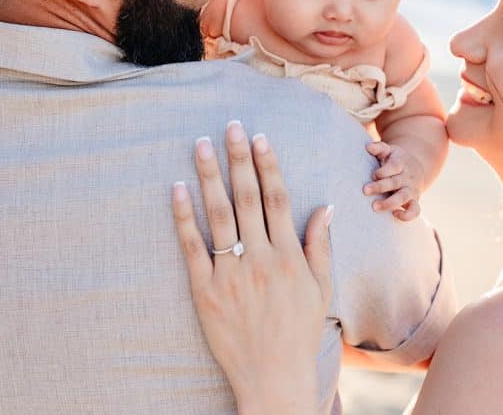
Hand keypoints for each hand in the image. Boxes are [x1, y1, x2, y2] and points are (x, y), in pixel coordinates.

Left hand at [172, 121, 332, 414]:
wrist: (273, 376)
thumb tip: (325, 206)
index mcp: (289, 255)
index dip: (267, 165)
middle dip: (238, 158)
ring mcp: (231, 274)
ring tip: (200, 145)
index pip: (277, 199)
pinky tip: (177, 189)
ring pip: (218, 214)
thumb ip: (320, 245)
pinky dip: (183, 216)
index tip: (258, 137)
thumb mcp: (321, 288)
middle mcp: (260, 258)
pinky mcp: (205, 291)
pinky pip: (192, 247)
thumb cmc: (299, 331)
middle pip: (247, 198)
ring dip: (209, 176)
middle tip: (229, 126)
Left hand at [364, 141, 422, 220]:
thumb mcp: (389, 151)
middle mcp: (406, 178)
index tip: (373, 175)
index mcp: (400, 164)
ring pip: (403, 197)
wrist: (415, 168)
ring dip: (389, 203)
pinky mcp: (414, 201)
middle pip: (395, 182)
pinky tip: (394, 214)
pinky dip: (407, 215)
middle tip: (365, 190)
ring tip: (374, 207)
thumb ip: (379, 148)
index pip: (394, 166)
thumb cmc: (395, 160)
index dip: (383, 171)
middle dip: (380, 187)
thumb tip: (368, 147)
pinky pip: (415, 211)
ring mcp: (411, 190)